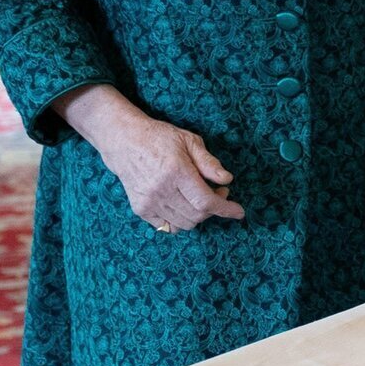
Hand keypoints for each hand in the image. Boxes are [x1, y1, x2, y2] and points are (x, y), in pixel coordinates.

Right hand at [97, 116, 246, 231]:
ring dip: (199, 215)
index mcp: (176, 172)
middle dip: (215, 207)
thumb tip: (227, 180)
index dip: (225, 209)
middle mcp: (161, 190)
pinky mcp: (140, 209)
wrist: (124, 142)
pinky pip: (168, 227)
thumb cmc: (160, 138)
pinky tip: (184, 204)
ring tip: (201, 195)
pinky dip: (181, 221)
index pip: (206, 201)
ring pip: (184, 224)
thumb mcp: (189, 141)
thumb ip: (209, 163)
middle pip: (197, 215)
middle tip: (219, 191)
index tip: (239, 212)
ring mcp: (148, 202)